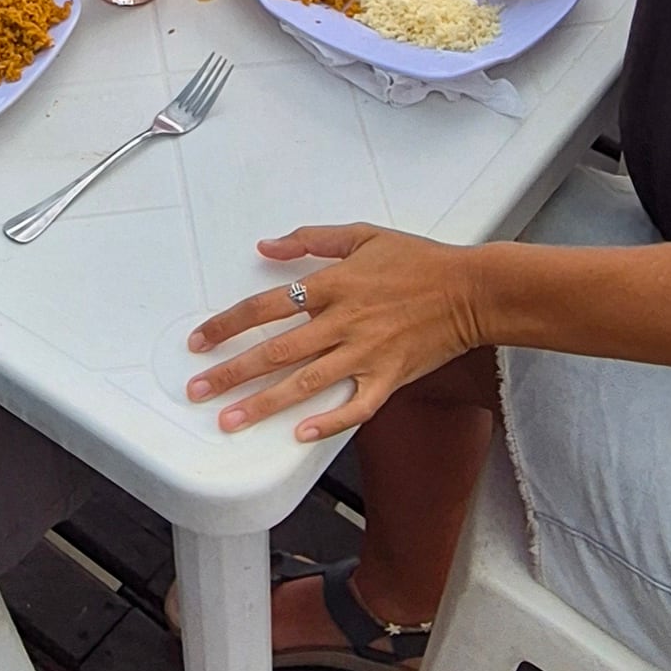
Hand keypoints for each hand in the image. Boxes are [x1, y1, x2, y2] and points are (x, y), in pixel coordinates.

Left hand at [187, 227, 487, 437]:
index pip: (265, 306)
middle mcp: (343, 321)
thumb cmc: (420, 261)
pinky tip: (300, 435)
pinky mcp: (390, 377)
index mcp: (333, 285)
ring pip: (305, 383)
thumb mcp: (363, 235)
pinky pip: (356, 406)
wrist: (472, 289)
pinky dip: (329, 421)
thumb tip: (266, 245)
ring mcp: (366, 353)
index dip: (227, 324)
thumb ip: (311, 239)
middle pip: (276, 351)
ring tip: (230, 421)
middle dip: (232, 372)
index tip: (200, 341)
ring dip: (264, 403)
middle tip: (198, 390)